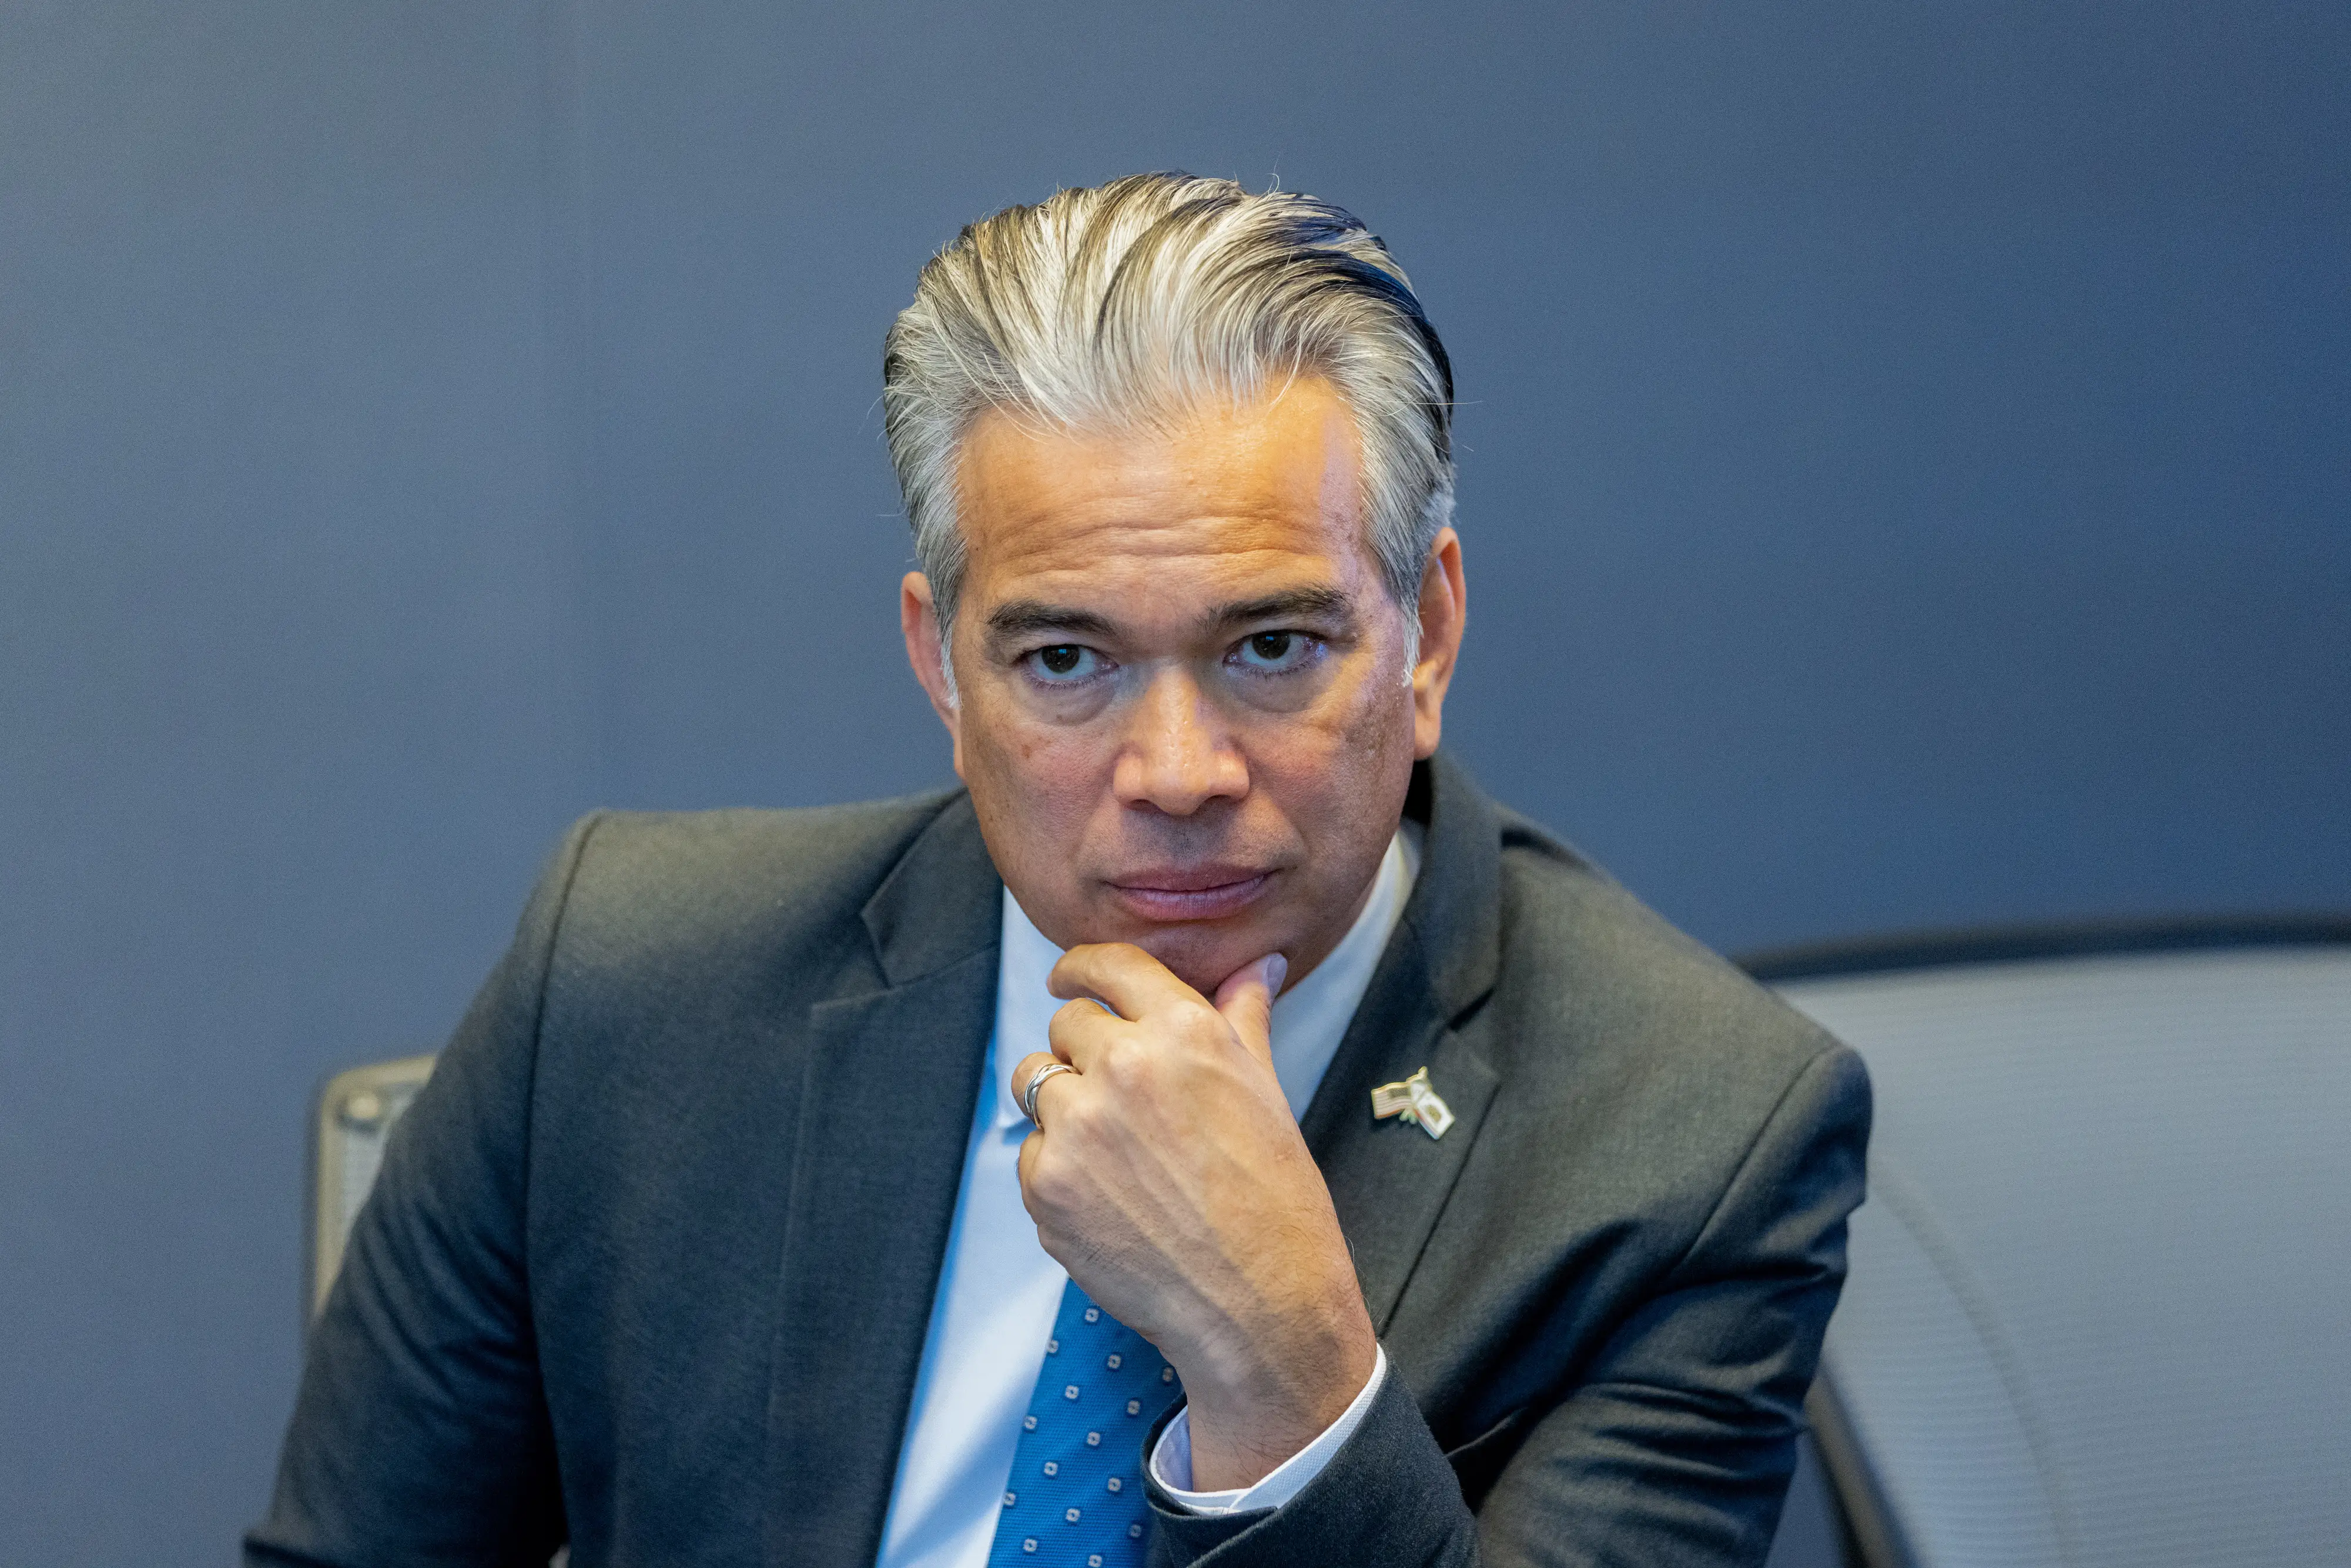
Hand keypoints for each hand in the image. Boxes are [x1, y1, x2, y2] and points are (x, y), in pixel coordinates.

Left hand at [1013, 944, 1377, 1490]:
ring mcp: (1077, 1126)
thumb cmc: (1274, 1199)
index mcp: (1182, 1029)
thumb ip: (1243, 1017)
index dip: (1082, 968)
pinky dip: (1059, 1166)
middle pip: (1066, 1023)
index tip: (1070, 978)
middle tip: (1123, 1096)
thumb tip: (1254, 965)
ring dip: (1063, 1101)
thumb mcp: (1266, 1091)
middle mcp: (1122, 1065)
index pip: (1107, 965)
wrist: (1260, 1302)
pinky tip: (1110, 1196)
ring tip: (1113, 1147)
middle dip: (1086, 1049)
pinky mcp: (1046, 1184)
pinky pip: (1032, 1150)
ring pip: (1036, 1080)